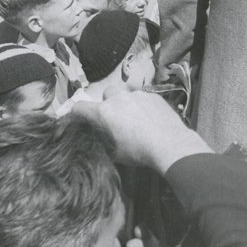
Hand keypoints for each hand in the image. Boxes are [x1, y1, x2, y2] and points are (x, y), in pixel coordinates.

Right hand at [71, 89, 209, 173]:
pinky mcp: (153, 95)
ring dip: (126, 103)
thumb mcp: (115, 153)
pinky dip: (142, 104)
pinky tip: (150, 117)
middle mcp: (118, 98)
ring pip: (126, 94)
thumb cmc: (139, 151)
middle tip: (115, 118)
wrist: (170, 143)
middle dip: (107, 103)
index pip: (80, 106)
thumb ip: (102, 141)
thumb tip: (99, 139)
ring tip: (135, 118)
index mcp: (104, 112)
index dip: (76, 113)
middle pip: (106, 94)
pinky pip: (143, 96)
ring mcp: (137, 94)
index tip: (80, 118)